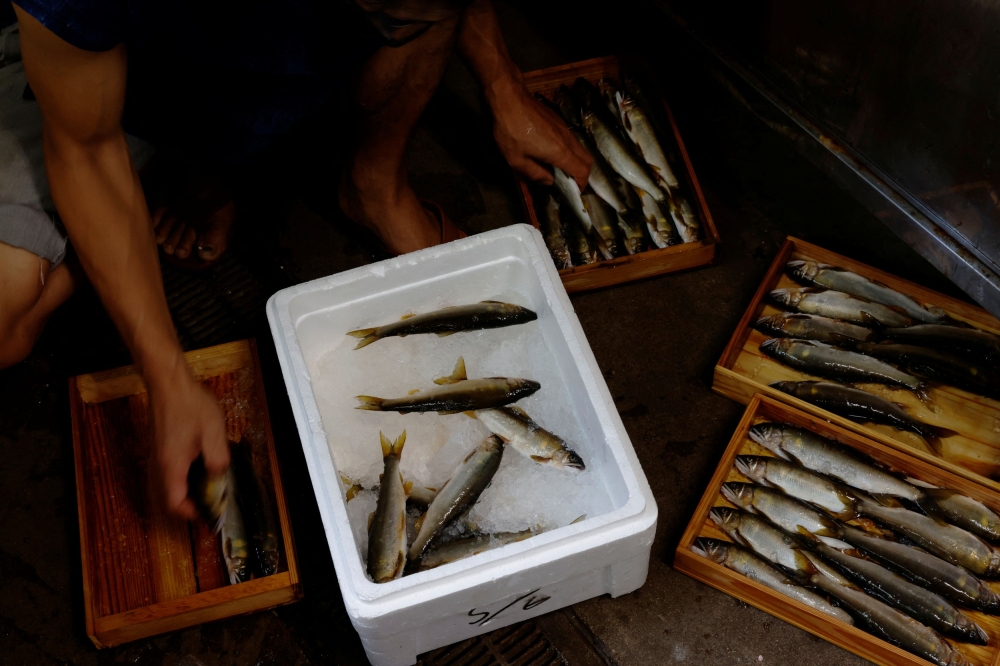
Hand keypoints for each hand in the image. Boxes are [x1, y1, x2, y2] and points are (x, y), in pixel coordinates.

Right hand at [150, 368, 228, 519]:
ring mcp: (157, 455)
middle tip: (209, 502)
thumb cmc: (190, 405)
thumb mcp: (213, 433)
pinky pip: (168, 470)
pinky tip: (199, 466)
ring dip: (186, 490)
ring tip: (208, 486)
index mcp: (172, 465)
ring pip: (168, 484)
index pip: (174, 503)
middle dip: (188, 505)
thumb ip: (217, 459)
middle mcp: (159, 464)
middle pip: (168, 497)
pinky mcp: (159, 446)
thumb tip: (219, 478)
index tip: (207, 514)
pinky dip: (183, 477)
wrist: (168, 382)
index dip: (189, 514)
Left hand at [488, 77, 592, 189]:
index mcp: (560, 152)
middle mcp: (568, 140)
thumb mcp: (516, 160)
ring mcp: (565, 128)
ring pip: (580, 149)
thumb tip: (549, 181)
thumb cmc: (511, 131)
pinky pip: (572, 140)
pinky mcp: (559, 121)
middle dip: (583, 174)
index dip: (582, 184)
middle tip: (570, 183)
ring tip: (561, 170)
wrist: (509, 98)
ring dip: (576, 162)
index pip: (582, 171)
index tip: (575, 192)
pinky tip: (554, 153)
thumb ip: (535, 174)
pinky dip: (570, 151)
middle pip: (588, 160)